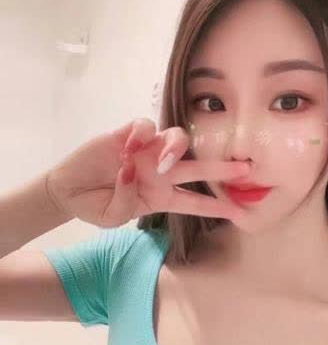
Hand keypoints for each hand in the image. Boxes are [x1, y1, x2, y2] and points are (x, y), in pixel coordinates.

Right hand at [46, 118, 250, 227]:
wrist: (68, 191)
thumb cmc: (94, 206)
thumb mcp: (112, 218)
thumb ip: (126, 201)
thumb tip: (133, 172)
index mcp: (161, 197)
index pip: (195, 202)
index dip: (217, 206)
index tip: (240, 212)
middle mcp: (160, 172)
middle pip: (198, 168)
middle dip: (221, 169)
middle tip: (243, 169)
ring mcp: (146, 152)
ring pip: (177, 140)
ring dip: (174, 149)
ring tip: (160, 163)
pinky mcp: (128, 135)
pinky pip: (146, 126)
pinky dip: (142, 134)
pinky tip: (129, 147)